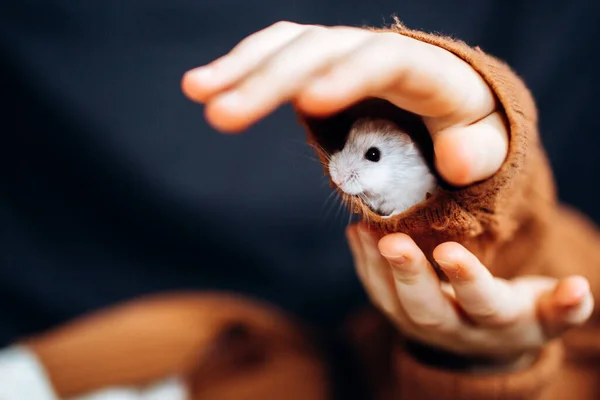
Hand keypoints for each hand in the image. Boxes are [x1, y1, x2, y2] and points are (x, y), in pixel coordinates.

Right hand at [181, 21, 507, 186]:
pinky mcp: (320, 64)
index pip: (385, 61)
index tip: (307, 104)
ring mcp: (346, 53)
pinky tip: (203, 85)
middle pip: (322, 49)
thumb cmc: (470, 133)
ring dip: (241, 66)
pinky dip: (241, 67)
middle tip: (221, 115)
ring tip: (196, 91)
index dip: (347, 76)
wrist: (451, 108)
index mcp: (428, 70)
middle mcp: (380, 49)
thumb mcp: (487, 146)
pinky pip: (277, 53)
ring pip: (290, 44)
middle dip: (271, 79)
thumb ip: (481, 153)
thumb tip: (456, 158)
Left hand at [346, 222, 593, 367]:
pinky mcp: (399, 315)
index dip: (467, 280)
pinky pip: (377, 294)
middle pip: (428, 310)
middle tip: (392, 242)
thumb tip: (579, 290)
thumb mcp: (546, 311)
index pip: (482, 304)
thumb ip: (561, 304)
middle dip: (410, 276)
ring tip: (365, 229)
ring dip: (376, 267)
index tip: (449, 251)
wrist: (485, 341)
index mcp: (497, 324)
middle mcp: (455, 331)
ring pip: (394, 304)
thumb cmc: (520, 311)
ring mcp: (422, 326)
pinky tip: (356, 234)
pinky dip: (364, 265)